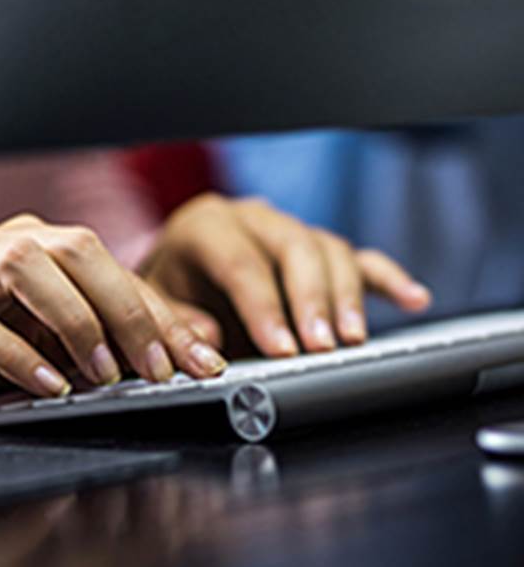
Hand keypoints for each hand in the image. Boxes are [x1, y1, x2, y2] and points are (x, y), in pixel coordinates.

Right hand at [0, 214, 226, 413]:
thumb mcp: (51, 337)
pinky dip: (15, 353)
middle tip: (158, 369)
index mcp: (39, 243)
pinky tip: (47, 386)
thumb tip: (187, 345)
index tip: (201, 361)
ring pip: (23, 265)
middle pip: (74, 249)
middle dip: (126, 309)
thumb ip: (110, 336)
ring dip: (74, 321)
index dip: (160, 314)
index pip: (111, 266)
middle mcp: (0, 244)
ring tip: (106, 375)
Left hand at [139, 194, 430, 357]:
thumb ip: (176, 323)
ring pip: (328, 249)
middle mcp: (251, 218)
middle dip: (312, 299)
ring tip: (352, 339)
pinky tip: (413, 299)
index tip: (281, 348)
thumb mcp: (153, 305)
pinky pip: (357, 258)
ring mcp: (287, 230)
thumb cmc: (166, 292)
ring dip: (345, 296)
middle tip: (323, 345)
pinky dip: (386, 278)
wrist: (175, 276)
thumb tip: (209, 341)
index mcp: (204, 225)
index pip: (240, 262)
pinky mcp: (316, 249)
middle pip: (293, 247)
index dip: (263, 307)